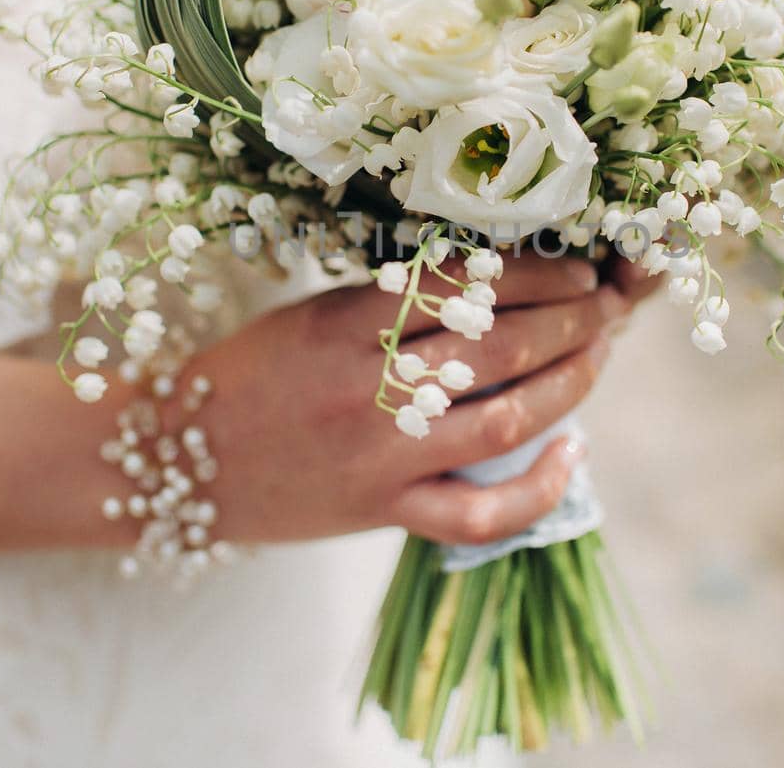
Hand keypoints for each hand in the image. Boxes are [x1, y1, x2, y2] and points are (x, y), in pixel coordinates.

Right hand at [183, 255, 628, 546]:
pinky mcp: (382, 513)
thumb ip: (392, 302)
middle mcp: (366, 389)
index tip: (577, 268)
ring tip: (597, 358)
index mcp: (345, 324)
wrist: (178, 461)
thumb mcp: (312, 315)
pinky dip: (536, 489)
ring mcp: (378, 458)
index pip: (466, 286)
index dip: (537, 275)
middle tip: (604, 308)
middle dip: (569, 323)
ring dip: (567, 386)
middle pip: (496, 350)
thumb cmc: (252, 374)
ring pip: (502, 421)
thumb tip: (497, 282)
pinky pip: (476, 514)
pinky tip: (573, 455)